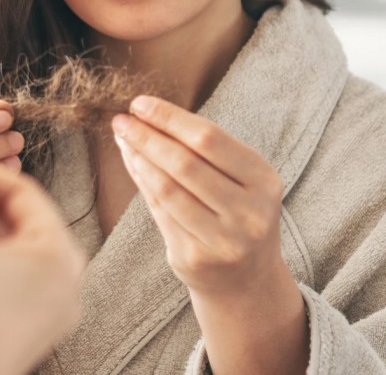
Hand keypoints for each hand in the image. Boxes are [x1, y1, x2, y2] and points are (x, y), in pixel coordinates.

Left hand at [111, 95, 288, 298]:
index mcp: (264, 181)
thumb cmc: (235, 215)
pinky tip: (132, 164)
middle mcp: (249, 212)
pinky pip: (159, 211)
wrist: (246, 281)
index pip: (209, 138)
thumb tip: (145, 116)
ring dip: (138, 158)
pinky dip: (141, 182)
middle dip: (147, 136)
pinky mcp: (197, 258)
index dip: (170, 118)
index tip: (140, 103)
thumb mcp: (236, 180)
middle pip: (185, 163)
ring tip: (122, 139)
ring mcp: (224, 239)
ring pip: (167, 188)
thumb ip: (198, 151)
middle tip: (122, 120)